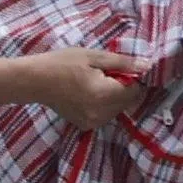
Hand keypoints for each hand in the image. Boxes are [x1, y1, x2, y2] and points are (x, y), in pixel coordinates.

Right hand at [28, 46, 150, 130]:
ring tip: (93, 83)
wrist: (34, 81)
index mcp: (104, 95)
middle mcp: (101, 114)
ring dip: (114, 97)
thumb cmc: (63, 63)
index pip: (136, 90)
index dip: (132, 78)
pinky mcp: (85, 126)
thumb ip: (123, 63)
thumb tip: (148, 66)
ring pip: (118, 109)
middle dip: (123, 88)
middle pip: (128, 101)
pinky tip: (88, 93)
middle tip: (102, 74)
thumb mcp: (94, 57)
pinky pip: (105, 115)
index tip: (118, 68)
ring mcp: (93, 123)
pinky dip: (103, 105)